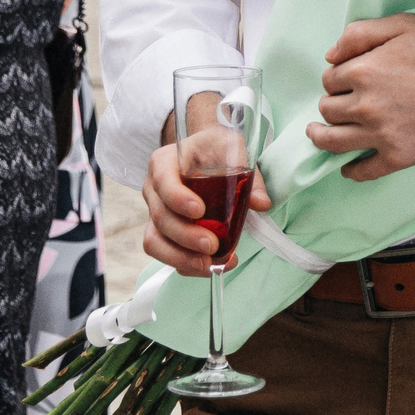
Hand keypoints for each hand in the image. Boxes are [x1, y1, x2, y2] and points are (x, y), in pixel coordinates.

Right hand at [141, 140, 272, 276]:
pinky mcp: (163, 232)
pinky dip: (186, 264)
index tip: (199, 211)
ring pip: (155, 242)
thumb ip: (248, 174)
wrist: (205, 151)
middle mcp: (154, 189)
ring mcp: (155, 212)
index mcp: (164, 162)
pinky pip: (166, 253)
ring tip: (210, 264)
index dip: (178, 199)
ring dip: (181, 257)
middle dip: (185, 236)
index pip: (164, 182)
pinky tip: (211, 266)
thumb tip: (261, 203)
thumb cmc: (214, 148)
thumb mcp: (233, 149)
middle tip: (212, 245)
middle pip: (160, 217)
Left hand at [309, 14, 414, 182]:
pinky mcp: (400, 156)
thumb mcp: (404, 25)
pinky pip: (365, 171)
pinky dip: (352, 170)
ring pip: (333, 141)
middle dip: (331, 103)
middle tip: (343, 101)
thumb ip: (360, 34)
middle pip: (327, 109)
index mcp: (363, 71)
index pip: (329, 79)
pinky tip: (348, 166)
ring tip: (318, 133)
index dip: (336, 76)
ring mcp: (383, 134)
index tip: (348, 77)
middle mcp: (366, 106)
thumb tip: (330, 56)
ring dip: (321, 136)